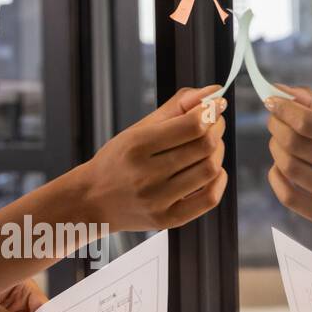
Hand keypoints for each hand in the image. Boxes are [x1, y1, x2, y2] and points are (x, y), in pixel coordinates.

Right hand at [79, 85, 227, 230]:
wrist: (92, 200)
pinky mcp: (167, 219)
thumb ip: (175, 108)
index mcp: (136, 146)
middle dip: (217, 128)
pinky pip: (209, 198)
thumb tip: (212, 92)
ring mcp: (157, 200)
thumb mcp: (138, 129)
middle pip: (204, 146)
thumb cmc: (117, 160)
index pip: (191, 125)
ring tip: (209, 145)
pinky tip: (211, 170)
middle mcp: (146, 174)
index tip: (215, 104)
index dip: (211, 111)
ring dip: (218, 151)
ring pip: (210, 170)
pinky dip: (219, 179)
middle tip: (213, 122)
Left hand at [266, 85, 311, 244]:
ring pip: (289, 168)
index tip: (271, 102)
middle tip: (275, 121)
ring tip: (280, 143)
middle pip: (295, 144)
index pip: (308, 123)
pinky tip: (279, 168)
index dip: (283, 110)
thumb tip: (280, 90)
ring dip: (275, 150)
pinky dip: (275, 178)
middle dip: (276, 127)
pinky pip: (288, 197)